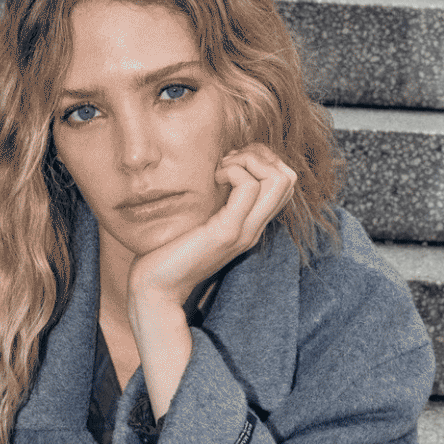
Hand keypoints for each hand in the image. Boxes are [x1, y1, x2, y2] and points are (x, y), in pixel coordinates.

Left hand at [123, 145, 297, 418]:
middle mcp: (253, 229)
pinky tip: (212, 179)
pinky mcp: (226, 232)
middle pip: (288, 179)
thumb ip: (212, 202)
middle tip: (227, 162)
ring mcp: (244, 232)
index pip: (284, 184)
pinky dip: (232, 171)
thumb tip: (214, 168)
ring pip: (279, 180)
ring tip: (220, 170)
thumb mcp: (198, 221)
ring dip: (249, 161)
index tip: (229, 164)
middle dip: (260, 155)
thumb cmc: (168, 253)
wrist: (154, 288)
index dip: (263, 161)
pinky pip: (248, 187)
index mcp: (250, 226)